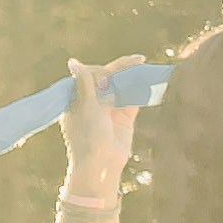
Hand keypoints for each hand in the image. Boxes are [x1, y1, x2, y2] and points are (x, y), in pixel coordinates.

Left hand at [61, 56, 146, 189]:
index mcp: (77, 99)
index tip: (113, 69)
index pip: (91, 76)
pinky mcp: (124, 117)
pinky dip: (141, 90)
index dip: (104, 69)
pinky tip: (150, 80)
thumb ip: (84, 84)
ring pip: (123, 88)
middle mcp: (93, 102)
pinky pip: (134, 99)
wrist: (101, 164)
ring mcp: (109, 109)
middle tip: (139, 59)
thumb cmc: (87, 135)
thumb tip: (73, 62)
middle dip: (123, 70)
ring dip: (134, 78)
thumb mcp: (85, 107)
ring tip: (146, 66)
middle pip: (109, 79)